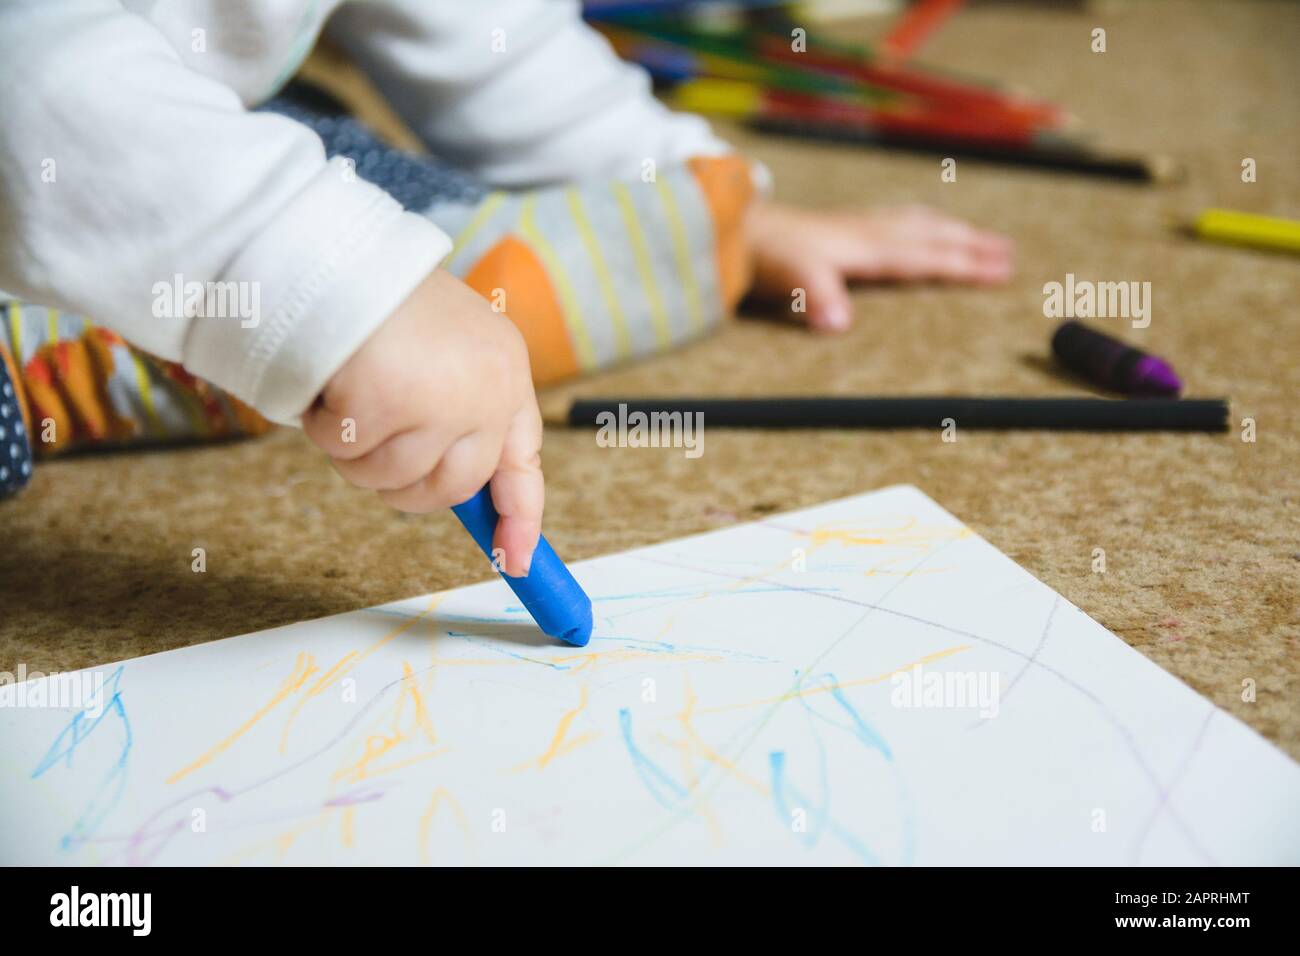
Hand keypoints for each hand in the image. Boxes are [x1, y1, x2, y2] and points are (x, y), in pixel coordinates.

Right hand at [303, 268, 543, 575]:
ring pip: (390, 479)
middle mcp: (488, 389)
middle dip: (403, 482)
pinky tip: (330, 378)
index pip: (523, 463)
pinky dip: (324, 426)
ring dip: (355, 449)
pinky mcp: (390, 401)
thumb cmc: (382, 302)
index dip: (521, 517)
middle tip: (370, 439)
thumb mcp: (445, 356)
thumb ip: (461, 419)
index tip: (519, 560)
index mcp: (505, 373)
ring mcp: (443, 398)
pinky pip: (346, 453)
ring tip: (351, 387)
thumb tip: (463, 497)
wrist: (335, 252)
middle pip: (449, 488)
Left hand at [746, 202, 1014, 331]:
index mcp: (865, 247)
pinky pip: (895, 219)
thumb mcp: (793, 278)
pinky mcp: (840, 226)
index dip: (965, 265)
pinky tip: (916, 226)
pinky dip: (919, 222)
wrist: (733, 227)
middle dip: (971, 245)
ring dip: (950, 231)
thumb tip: (840, 325)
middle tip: (1009, 254)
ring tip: (978, 238)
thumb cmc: (764, 255)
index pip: (925, 257)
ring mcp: (854, 225)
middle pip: (930, 236)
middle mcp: (867, 231)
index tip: (1002, 272)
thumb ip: (819, 299)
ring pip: (916, 223)